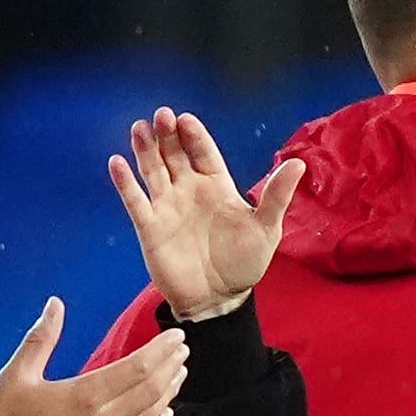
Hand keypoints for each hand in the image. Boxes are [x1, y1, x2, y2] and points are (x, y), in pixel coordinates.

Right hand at [0, 298, 184, 415]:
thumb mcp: (16, 375)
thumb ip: (41, 338)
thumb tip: (55, 304)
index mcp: (84, 395)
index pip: (139, 368)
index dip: (162, 350)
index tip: (175, 336)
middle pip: (151, 390)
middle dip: (171, 367)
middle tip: (182, 351)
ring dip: (168, 394)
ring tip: (178, 375)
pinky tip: (163, 415)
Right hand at [107, 110, 301, 321]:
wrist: (219, 299)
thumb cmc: (244, 263)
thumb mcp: (266, 229)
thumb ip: (276, 196)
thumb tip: (298, 163)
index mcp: (217, 185)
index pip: (204, 152)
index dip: (194, 136)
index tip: (186, 120)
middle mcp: (189, 190)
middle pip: (175, 154)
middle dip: (168, 135)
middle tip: (162, 115)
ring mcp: (168, 206)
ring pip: (153, 171)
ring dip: (145, 150)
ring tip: (140, 128)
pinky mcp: (150, 227)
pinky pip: (135, 201)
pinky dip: (125, 183)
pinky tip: (117, 163)